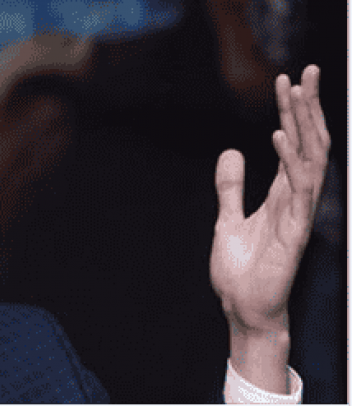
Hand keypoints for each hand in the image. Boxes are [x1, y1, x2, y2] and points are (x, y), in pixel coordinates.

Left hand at [210, 65, 328, 393]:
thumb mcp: (227, 219)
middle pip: (308, 143)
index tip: (287, 81)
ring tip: (296, 90)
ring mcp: (298, 214)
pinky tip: (280, 135)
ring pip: (310, 159)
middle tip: (305, 70)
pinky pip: (298, 190)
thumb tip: (231, 152)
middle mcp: (295, 199)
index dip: (292, 112)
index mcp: (281, 195)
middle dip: (308, 107)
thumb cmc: (241, 270)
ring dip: (304, 124)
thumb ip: (231, 187)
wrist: (241, 308)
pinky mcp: (294, 232)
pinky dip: (290, 161)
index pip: (294, 144)